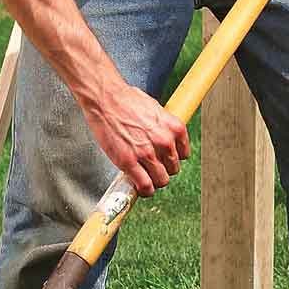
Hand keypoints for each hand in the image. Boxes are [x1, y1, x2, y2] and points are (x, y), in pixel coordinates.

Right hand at [80, 79, 190, 197]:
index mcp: (174, 128)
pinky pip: (144, 185)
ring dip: (153, 181)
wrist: (105, 98)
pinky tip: (138, 187)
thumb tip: (163, 135)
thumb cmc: (126, 99)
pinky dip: (143, 190)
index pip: (183, 155)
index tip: (163, 159)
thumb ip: (162, 126)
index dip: (171, 158)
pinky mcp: (129, 162)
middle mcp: (165, 142)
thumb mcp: (155, 109)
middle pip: (173, 169)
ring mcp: (147, 153)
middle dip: (162, 169)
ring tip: (144, 177)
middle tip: (150, 167)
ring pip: (161, 180)